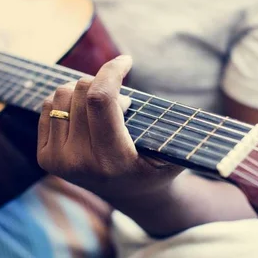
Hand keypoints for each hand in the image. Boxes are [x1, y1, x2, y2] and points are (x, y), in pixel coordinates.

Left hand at [37, 55, 183, 213]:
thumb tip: (212, 114)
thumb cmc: (157, 166)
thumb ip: (180, 128)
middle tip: (124, 103)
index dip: (112, 70)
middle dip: (105, 84)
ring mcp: (58, 161)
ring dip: (86, 92)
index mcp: (112, 160)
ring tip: (105, 111)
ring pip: (62, 94)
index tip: (127, 61)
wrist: (132, 196)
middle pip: (82, 91)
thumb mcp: (174, 150)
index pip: (101, 99)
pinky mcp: (45, 157)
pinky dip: (68, 102)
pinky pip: (49, 105)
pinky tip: (86, 117)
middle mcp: (79, 162)